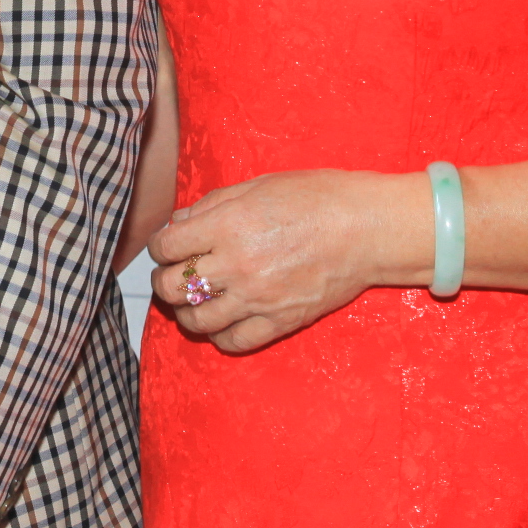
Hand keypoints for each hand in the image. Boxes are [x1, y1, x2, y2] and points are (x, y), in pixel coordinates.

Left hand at [145, 169, 409, 353]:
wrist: (366, 229)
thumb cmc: (316, 198)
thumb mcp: (257, 186)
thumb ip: (212, 205)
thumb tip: (179, 222)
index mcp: (227, 225)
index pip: (167, 246)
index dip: (161, 246)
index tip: (168, 246)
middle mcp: (236, 264)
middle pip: (171, 287)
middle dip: (164, 280)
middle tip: (172, 274)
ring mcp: (256, 298)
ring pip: (195, 320)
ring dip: (185, 312)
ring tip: (192, 301)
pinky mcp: (279, 322)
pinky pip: (233, 341)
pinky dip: (219, 335)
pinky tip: (221, 322)